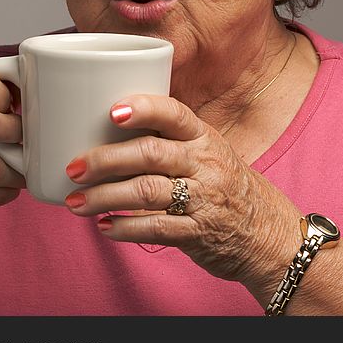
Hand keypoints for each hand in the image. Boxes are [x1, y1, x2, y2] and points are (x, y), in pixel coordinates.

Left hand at [63, 95, 299, 288]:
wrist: (269, 234)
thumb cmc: (224, 185)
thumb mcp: (206, 152)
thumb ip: (167, 138)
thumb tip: (104, 126)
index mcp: (203, 137)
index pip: (174, 113)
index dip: (143, 108)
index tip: (112, 111)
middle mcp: (204, 164)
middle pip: (150, 153)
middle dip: (105, 159)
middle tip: (73, 167)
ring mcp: (203, 199)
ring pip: (146, 192)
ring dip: (104, 197)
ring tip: (75, 202)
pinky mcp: (198, 233)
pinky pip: (155, 228)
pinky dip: (124, 228)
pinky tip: (103, 226)